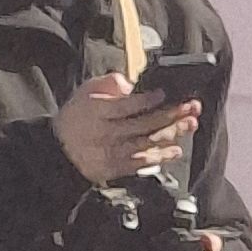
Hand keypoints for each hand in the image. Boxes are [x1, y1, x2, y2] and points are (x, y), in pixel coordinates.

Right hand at [53, 76, 197, 190]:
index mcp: (97, 111)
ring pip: (146, 143)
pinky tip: (175, 150)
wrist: (60, 150)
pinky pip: (141, 162)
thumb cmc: (78, 116)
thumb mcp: (86, 91)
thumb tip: (129, 84)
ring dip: (172, 134)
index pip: (126, 105)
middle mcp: (105, 133)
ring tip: (189, 124)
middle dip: (171, 115)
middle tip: (190, 107)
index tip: (165, 94)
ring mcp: (111, 152)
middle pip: (142, 124)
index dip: (148, 100)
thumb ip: (109, 83)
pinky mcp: (115, 168)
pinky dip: (160, 157)